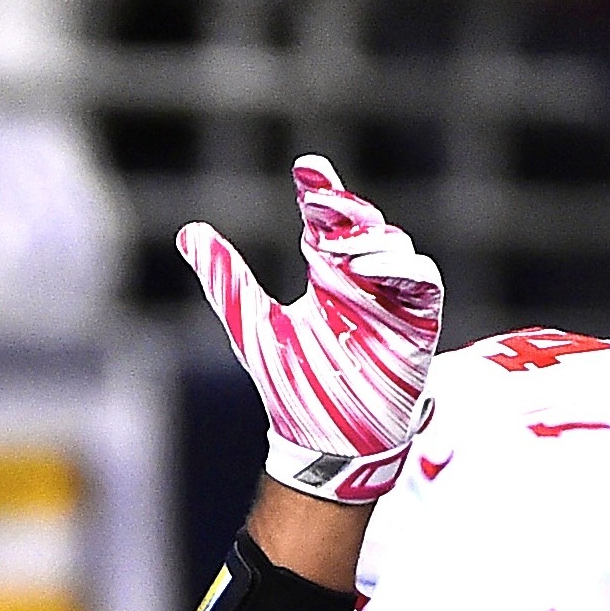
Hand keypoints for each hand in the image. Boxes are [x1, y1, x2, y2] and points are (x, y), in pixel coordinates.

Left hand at [178, 156, 442, 502]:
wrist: (326, 442)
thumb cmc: (294, 387)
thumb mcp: (252, 325)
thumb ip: (226, 279)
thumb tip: (188, 232)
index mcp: (327, 276)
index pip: (326, 221)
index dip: (320, 190)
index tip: (306, 168)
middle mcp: (361, 281)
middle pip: (361, 225)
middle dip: (344, 206)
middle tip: (319, 197)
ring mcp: (392, 299)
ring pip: (393, 246)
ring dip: (368, 238)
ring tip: (335, 246)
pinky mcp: (418, 322)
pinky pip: (421, 280)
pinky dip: (399, 268)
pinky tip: (363, 268)